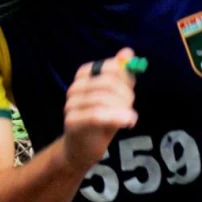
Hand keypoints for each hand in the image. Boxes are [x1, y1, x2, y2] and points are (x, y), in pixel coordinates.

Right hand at [60, 49, 138, 170]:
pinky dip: (115, 117)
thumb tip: (128, 52)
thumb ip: (121, 75)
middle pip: (107, 83)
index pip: (109, 67)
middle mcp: (75, 87)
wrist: (82, 149)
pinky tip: (128, 121)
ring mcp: (71, 104)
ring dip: (122, 109)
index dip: (125, 78)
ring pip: (102, 99)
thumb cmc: (101, 121)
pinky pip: (96, 115)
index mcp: (84, 75)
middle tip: (131, 108)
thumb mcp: (115, 97)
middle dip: (125, 95)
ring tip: (129, 118)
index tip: (131, 90)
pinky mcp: (72, 122)